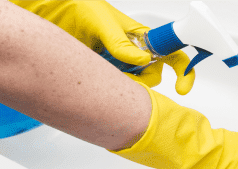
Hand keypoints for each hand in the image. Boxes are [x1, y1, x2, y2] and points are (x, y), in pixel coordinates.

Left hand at [10, 0, 195, 94]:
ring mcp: (119, 64)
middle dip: (145, 81)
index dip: (183, 71)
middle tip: (127, 77)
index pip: (172, 53)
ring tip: (106, 72)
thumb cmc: (82, 9)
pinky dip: (112, 89)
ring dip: (126, 85)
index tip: (182, 87)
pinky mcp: (104, 73)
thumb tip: (142, 60)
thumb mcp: (102, 22)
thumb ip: (121, 42)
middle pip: (153, 76)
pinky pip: (116, 88)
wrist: (54, 13)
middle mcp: (133, 52)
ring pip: (135, 85)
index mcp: (141, 37)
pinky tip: (99, 80)